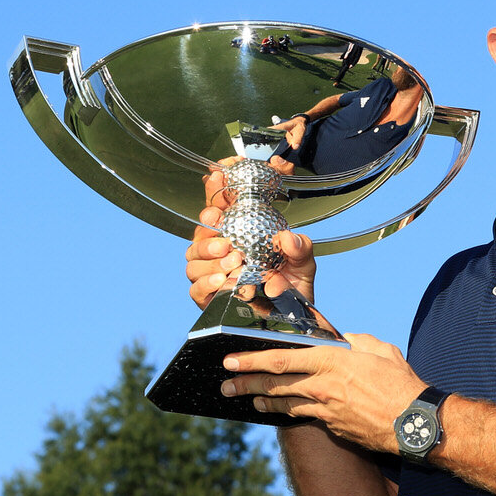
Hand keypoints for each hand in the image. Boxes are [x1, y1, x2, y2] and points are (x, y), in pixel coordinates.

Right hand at [184, 166, 317, 308]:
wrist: (290, 318)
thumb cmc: (291, 283)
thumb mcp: (303, 261)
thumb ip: (300, 247)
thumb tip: (287, 238)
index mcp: (238, 233)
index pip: (220, 206)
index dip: (215, 190)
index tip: (218, 177)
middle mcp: (219, 251)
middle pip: (199, 232)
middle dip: (208, 229)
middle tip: (227, 235)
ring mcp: (210, 273)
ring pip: (193, 259)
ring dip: (210, 257)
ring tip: (234, 261)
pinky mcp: (208, 297)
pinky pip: (196, 288)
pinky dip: (207, 283)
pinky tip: (223, 280)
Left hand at [220, 333, 426, 452]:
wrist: (415, 425)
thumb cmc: (402, 384)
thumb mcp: (382, 351)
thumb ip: (358, 342)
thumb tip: (345, 340)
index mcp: (332, 362)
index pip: (283, 359)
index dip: (253, 360)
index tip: (231, 360)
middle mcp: (323, 386)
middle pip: (275, 384)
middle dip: (247, 384)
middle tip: (226, 385)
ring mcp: (326, 410)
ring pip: (285, 404)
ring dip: (263, 401)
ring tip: (248, 400)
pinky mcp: (333, 427)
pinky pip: (306, 416)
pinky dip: (290, 413)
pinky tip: (282, 412)